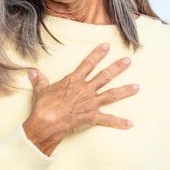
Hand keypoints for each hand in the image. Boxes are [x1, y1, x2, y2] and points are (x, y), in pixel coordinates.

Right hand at [22, 43, 138, 155]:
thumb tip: (32, 72)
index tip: (107, 46)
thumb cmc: (43, 106)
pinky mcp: (92, 117)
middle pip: (105, 75)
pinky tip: (130, 123)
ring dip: (125, 91)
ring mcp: (90, 103)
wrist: (47, 122)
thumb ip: (39, 80)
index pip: (88, 63)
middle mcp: (85, 89)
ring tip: (137, 87)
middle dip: (118, 67)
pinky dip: (119, 122)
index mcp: (74, 81)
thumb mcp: (40, 90)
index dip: (98, 53)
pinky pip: (108, 120)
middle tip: (128, 61)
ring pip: (112, 94)